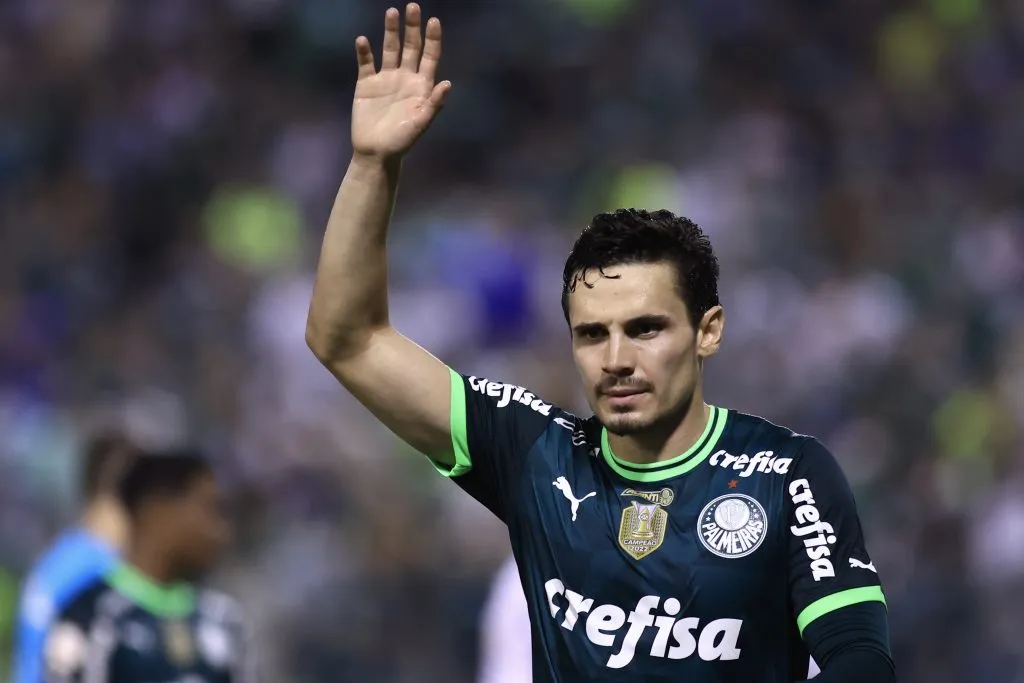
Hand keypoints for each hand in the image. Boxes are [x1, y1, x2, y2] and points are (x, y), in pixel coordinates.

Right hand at [351, 3, 450, 160]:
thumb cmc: (402, 141)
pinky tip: (363, 41)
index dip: (432, 39)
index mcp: (421, 86)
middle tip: (412, 7)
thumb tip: (448, 83)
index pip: (429, 56)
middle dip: (412, 27)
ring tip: (391, 12)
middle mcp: (405, 78)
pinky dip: (364, 52)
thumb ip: (434, 104)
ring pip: (389, 49)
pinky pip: (366, 63)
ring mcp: (385, 79)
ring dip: (390, 32)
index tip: (433, 21)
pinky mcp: (366, 84)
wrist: (376, 153)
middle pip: (411, 47)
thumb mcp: (421, 123)